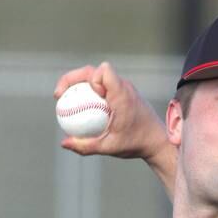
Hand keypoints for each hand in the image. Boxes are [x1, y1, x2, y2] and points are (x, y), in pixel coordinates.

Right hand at [53, 62, 168, 161]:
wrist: (157, 143)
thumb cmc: (137, 144)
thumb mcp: (110, 147)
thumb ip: (86, 146)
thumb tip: (64, 143)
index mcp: (123, 95)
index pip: (104, 70)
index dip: (92, 78)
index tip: (89, 96)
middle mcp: (124, 87)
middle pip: (94, 70)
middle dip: (74, 78)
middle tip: (60, 95)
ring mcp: (125, 89)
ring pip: (98, 77)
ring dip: (81, 85)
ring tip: (67, 100)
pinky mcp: (125, 94)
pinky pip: (104, 87)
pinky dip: (90, 92)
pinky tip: (82, 108)